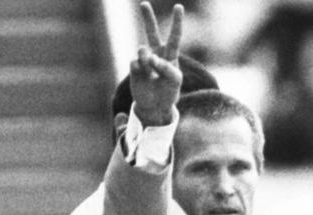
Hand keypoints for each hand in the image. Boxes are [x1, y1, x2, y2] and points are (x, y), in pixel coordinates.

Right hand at [130, 2, 183, 125]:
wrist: (155, 106)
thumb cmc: (169, 92)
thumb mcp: (175, 81)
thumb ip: (167, 67)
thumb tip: (150, 57)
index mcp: (170, 55)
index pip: (174, 36)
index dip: (177, 22)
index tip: (178, 7)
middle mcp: (156, 54)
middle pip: (151, 32)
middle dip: (148, 18)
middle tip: (144, 3)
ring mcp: (144, 60)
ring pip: (142, 51)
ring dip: (147, 59)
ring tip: (150, 66)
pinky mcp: (134, 68)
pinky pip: (135, 62)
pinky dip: (139, 68)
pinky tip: (142, 75)